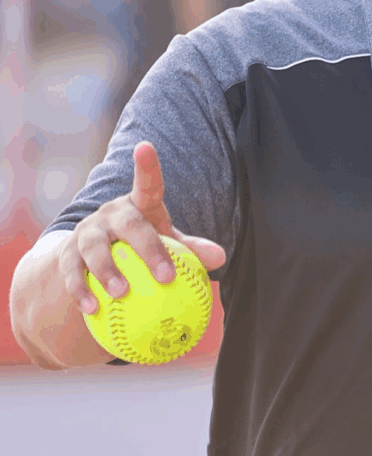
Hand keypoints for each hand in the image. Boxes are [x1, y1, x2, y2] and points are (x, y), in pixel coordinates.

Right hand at [60, 141, 226, 315]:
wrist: (94, 257)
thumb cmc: (142, 244)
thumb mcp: (168, 242)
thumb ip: (192, 248)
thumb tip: (221, 257)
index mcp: (138, 205)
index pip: (146, 183)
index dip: (146, 165)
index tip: (145, 146)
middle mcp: (111, 214)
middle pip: (128, 224)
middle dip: (147, 248)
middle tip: (165, 277)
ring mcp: (86, 232)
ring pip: (93, 247)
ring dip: (107, 271)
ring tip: (121, 293)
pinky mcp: (67, 255)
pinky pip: (72, 273)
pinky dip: (81, 291)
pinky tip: (93, 309)